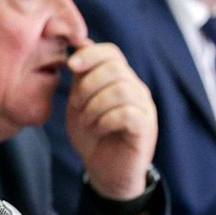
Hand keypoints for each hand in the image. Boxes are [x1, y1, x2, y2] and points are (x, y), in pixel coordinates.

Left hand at [66, 42, 156, 199]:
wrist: (103, 171)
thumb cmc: (92, 135)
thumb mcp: (80, 102)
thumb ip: (81, 76)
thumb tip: (79, 43)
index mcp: (120, 79)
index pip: (111, 52)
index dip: (90, 54)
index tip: (70, 65)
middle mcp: (136, 89)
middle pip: (115, 67)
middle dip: (88, 84)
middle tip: (77, 104)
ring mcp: (144, 108)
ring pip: (120, 90)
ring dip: (94, 105)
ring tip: (87, 121)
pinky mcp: (145, 129)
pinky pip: (127, 113)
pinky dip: (105, 120)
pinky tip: (99, 129)